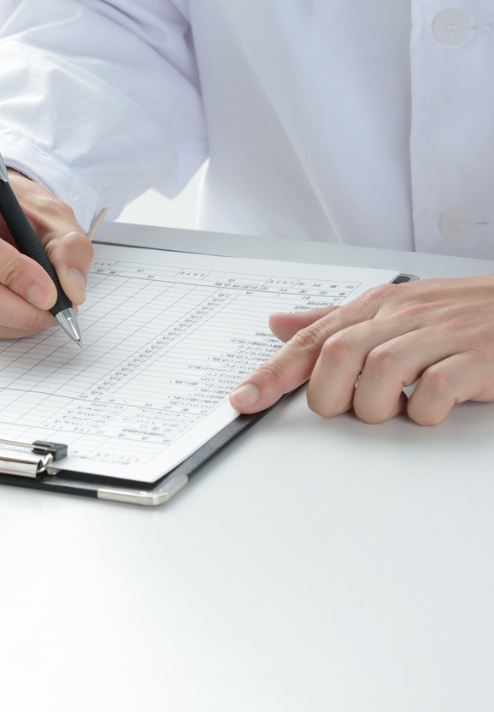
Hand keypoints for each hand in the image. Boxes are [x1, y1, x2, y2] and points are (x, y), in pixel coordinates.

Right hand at [0, 170, 92, 338]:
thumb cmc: (20, 209)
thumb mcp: (54, 214)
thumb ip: (70, 248)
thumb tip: (71, 290)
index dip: (12, 274)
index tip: (48, 293)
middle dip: (20, 310)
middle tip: (56, 311)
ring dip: (16, 321)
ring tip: (44, 309)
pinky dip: (2, 325)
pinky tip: (20, 308)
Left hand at [229, 275, 493, 425]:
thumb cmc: (459, 313)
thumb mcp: (392, 309)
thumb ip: (334, 321)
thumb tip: (278, 323)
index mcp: (375, 305)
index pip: (311, 339)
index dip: (273, 372)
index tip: (244, 400)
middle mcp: (403, 315)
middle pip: (338, 354)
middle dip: (328, 394)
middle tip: (342, 410)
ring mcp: (441, 335)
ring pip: (380, 371)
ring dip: (373, 405)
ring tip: (389, 410)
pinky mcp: (478, 358)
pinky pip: (434, 388)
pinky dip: (422, 410)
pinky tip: (426, 410)